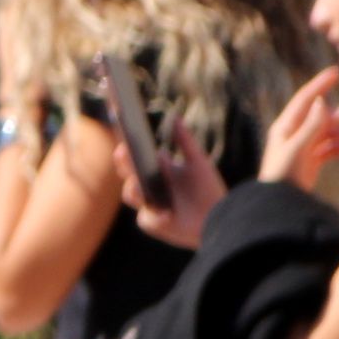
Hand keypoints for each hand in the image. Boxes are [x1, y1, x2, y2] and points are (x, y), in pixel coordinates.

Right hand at [127, 120, 219, 245]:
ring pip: (130, 193)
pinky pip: (146, 216)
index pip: (136, 154)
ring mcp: (147, 203)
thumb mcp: (198, 161)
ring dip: (134, 188)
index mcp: (158, 168)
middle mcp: (149, 184)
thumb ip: (185, 140)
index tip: (121, 128)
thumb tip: (175, 116)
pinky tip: (167, 213)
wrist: (217, 217)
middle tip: (124, 151)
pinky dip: (158, 214)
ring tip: (139, 183)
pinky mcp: (150, 221)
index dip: (127, 142)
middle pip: (127, 171)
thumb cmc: (208, 189)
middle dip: (123, 161)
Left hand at [260, 66, 338, 192]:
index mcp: (286, 127)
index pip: (305, 100)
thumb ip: (312, 125)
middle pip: (322, 116)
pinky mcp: (311, 161)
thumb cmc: (284, 173)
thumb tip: (321, 101)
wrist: (281, 202)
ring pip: (328, 132)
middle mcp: (294, 134)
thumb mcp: (298, 147)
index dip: (320, 84)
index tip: (336, 72)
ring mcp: (303, 147)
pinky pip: (329, 148)